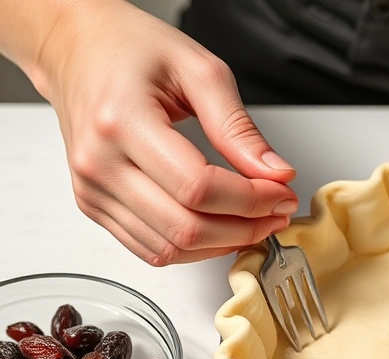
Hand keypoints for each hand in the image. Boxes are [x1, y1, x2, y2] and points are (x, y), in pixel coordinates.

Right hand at [34, 1, 297, 264]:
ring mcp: (92, 189)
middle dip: (245, 227)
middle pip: (185, 227)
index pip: (198, 188)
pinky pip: (151, 249)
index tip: (282, 193)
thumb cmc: (130, 50)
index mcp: (122, 121)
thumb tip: (274, 173)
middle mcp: (99, 162)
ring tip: (256, 221)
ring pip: (169, 249)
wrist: (77, 50)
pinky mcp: (93, 205)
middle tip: (277, 211)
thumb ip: (239, 128)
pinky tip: (221, 227)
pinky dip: (194, 248)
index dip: (251, 200)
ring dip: (222, 244)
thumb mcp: (199, 71)